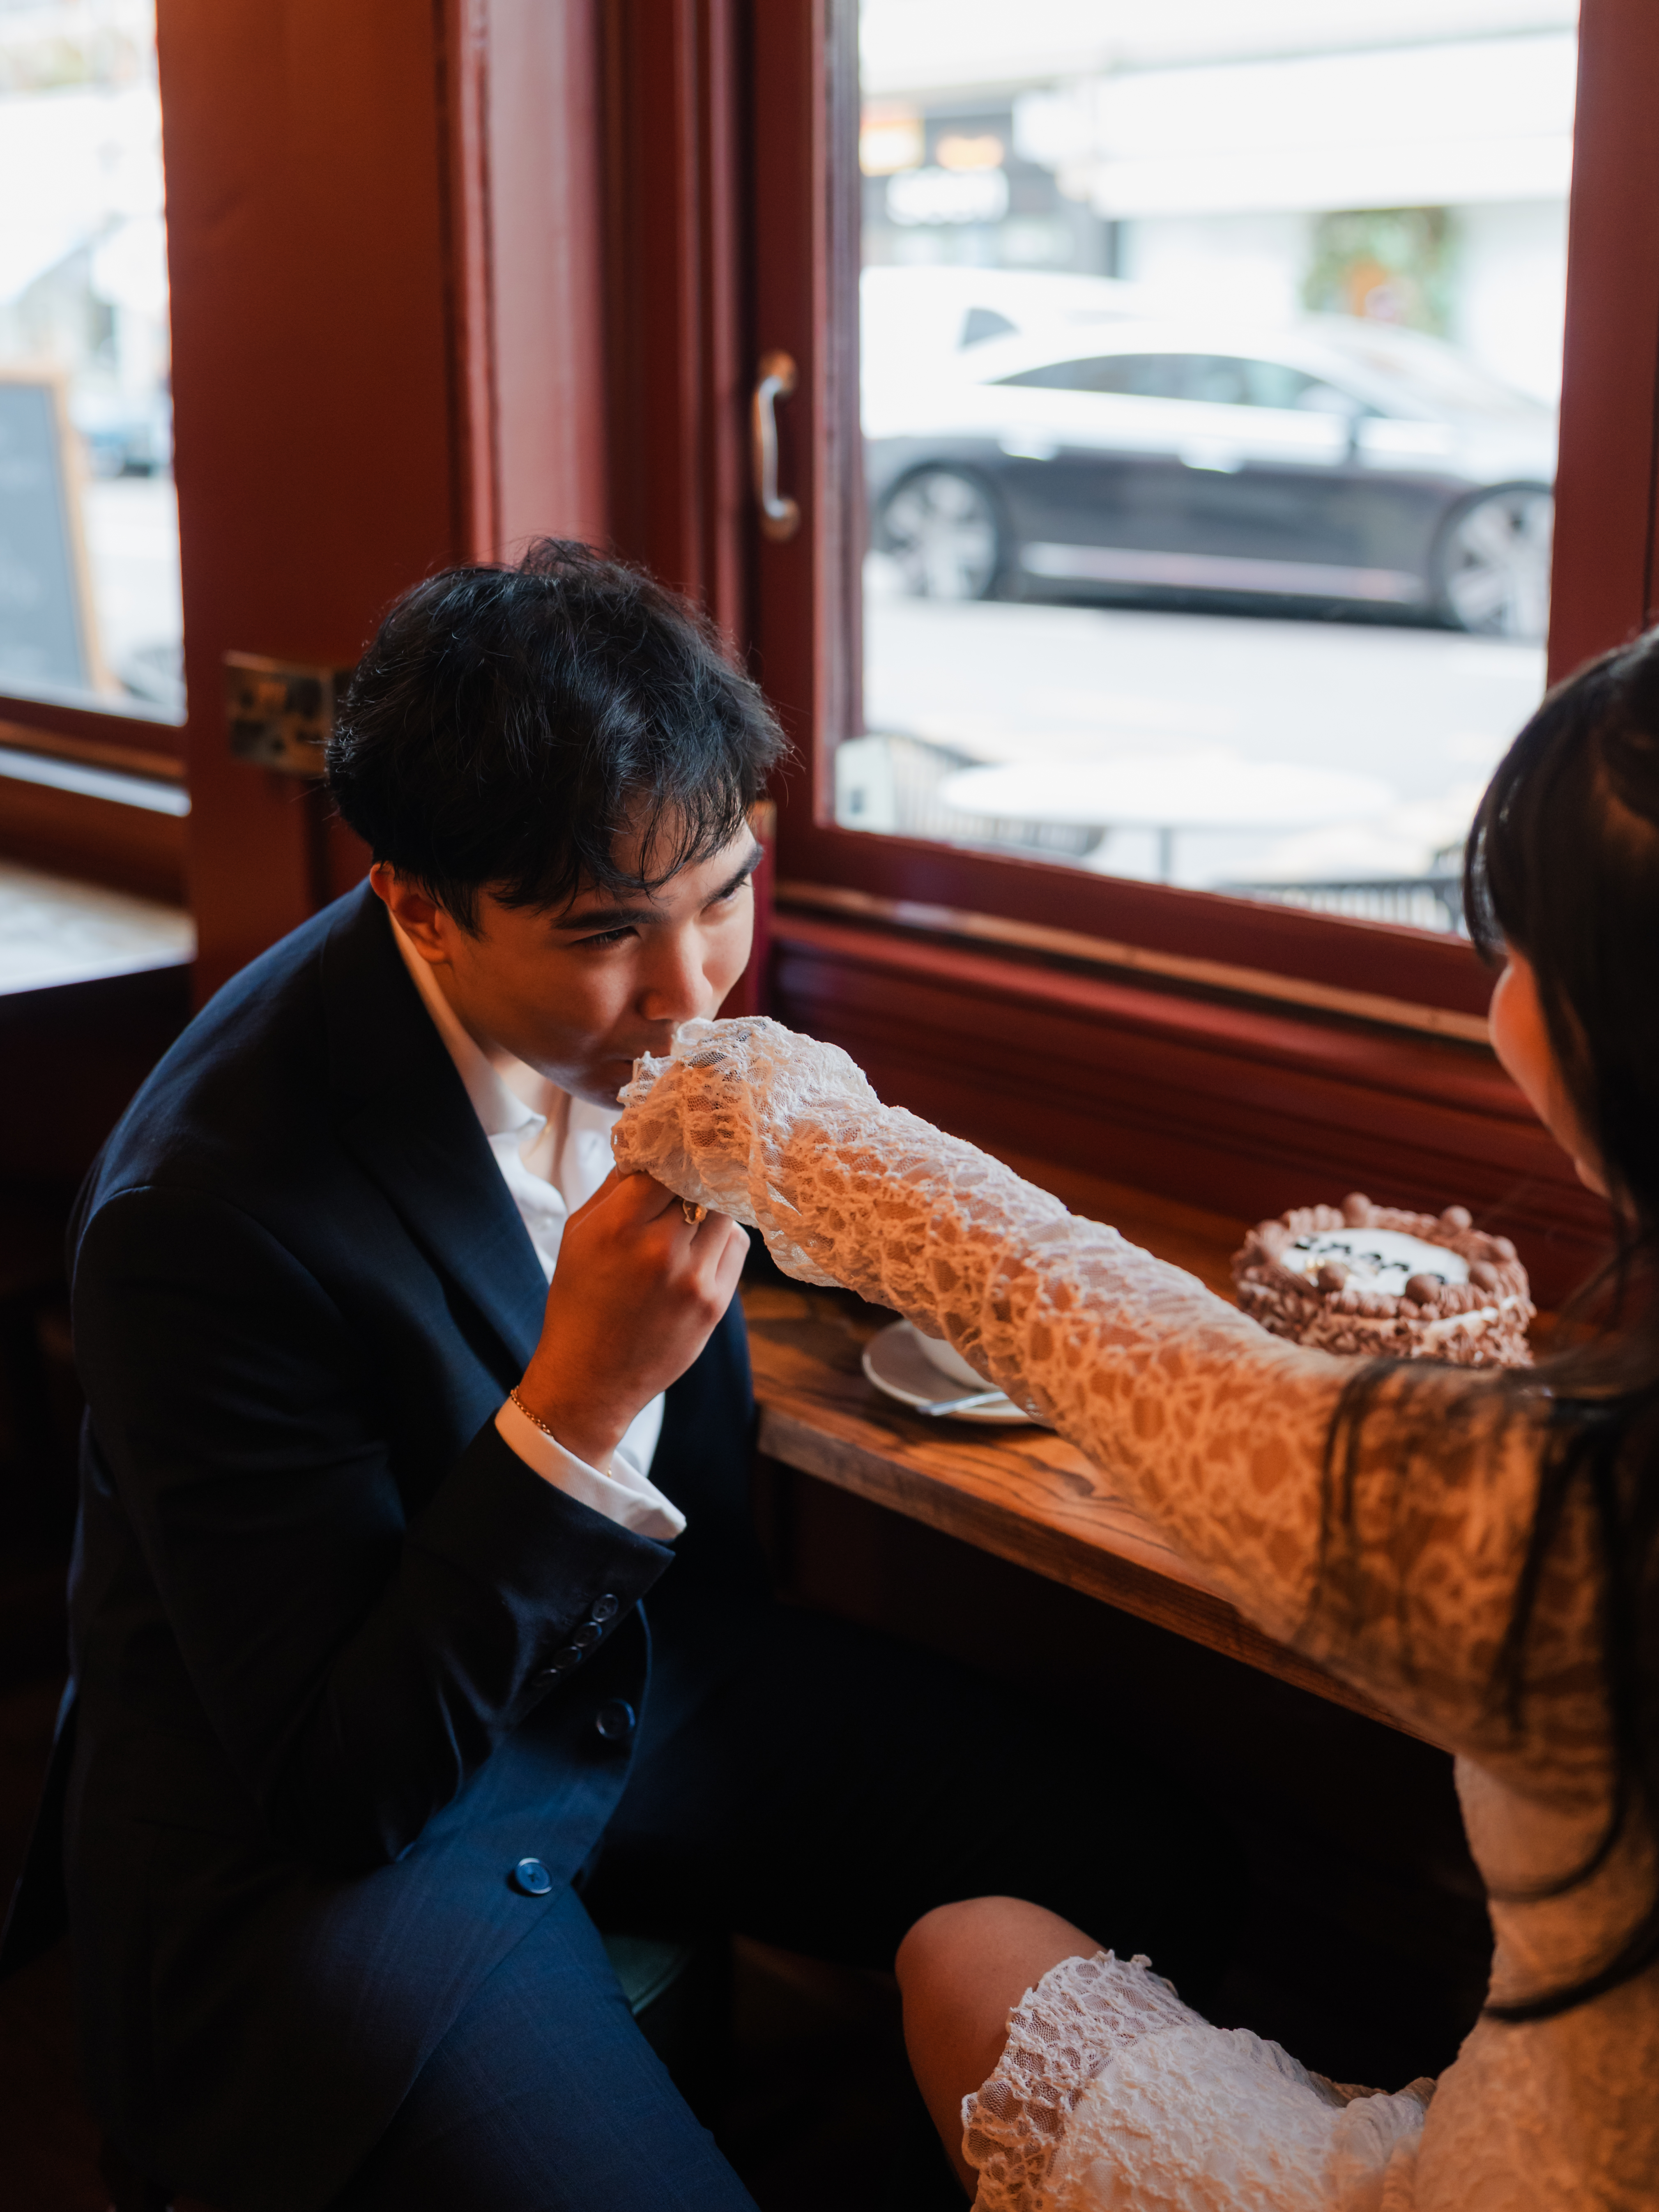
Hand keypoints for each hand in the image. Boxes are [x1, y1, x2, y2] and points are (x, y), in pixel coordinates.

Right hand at [514, 1170, 748, 1471]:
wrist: (591, 1379)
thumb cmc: (579, 1302)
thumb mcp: (578, 1235)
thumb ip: (615, 1189)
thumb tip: (650, 1149)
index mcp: (618, 1228)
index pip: (665, 1164)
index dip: (670, 1155)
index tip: (672, 1151)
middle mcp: (659, 1250)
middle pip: (700, 1183)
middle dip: (694, 1177)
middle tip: (689, 1175)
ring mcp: (693, 1279)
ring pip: (724, 1211)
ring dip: (712, 1206)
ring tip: (691, 1216)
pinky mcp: (715, 1303)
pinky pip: (737, 1246)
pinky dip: (722, 1238)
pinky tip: (700, 1248)